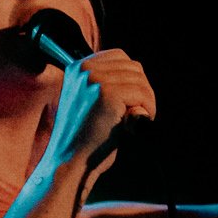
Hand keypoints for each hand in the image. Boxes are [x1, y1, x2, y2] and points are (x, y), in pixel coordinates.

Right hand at [51, 49, 155, 166]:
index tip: (133, 101)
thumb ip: (109, 84)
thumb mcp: (91, 102)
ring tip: (136, 121)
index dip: (133, 78)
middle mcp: (84, 69)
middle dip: (142, 90)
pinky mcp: (108, 94)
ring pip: (140, 80)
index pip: (119, 57)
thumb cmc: (84, 137)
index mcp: (77, 68)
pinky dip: (146, 109)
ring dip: (146, 101)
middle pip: (133, 67)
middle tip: (139, 114)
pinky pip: (141, 94)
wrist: (71, 161)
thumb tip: (140, 77)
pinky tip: (135, 125)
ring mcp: (95, 80)